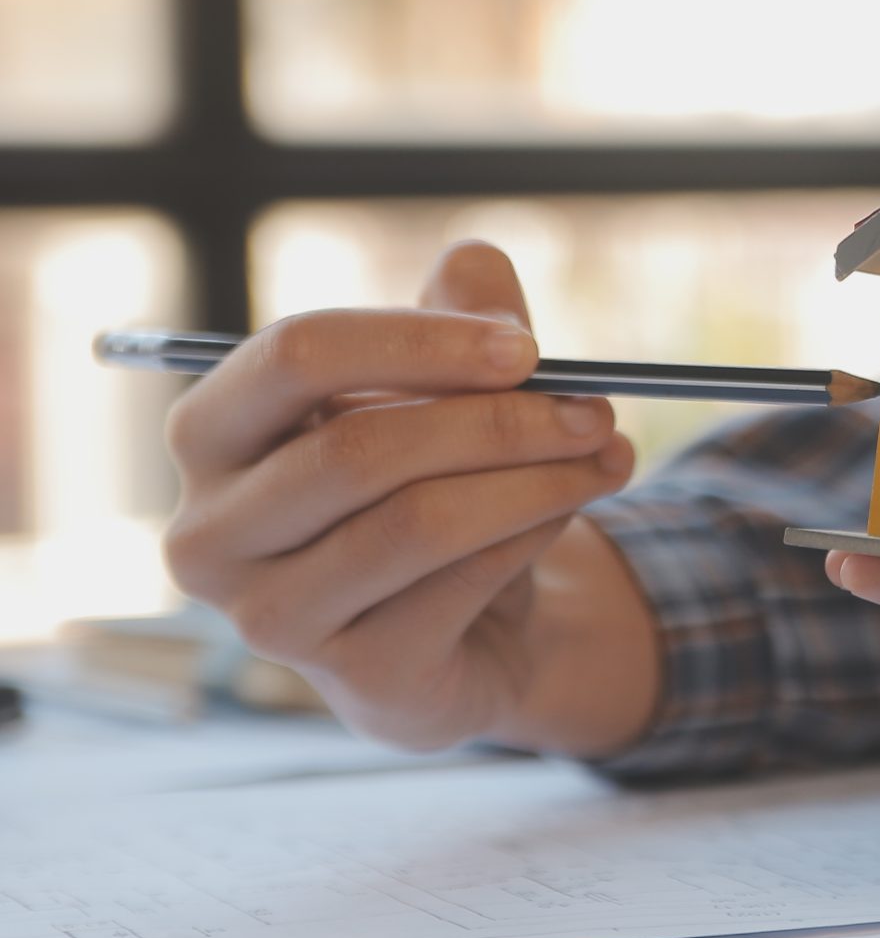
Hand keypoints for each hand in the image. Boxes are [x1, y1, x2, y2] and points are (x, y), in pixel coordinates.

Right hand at [162, 241, 658, 753]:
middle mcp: (213, 532)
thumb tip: (476, 261)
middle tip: (593, 408)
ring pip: (420, 521)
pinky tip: (571, 508)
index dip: (420, 341)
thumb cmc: (427, 492)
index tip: (525, 347)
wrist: (462, 635)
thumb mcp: (446, 397)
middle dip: (498, 421)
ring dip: (536, 479)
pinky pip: (462, 583)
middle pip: (362, 447)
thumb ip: (457, 322)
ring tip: (608, 453)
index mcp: (214, 434)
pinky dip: (533, 532)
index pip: (295, 356)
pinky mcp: (356, 676)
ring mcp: (273, 617)